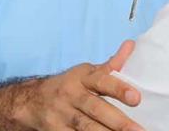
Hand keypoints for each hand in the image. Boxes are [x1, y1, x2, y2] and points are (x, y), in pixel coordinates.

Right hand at [15, 40, 142, 129]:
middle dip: (118, 122)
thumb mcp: (86, 72)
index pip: (102, 81)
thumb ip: (111, 65)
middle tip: (138, 130)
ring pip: (86, 127)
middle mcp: (72, 96)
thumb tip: (131, 45)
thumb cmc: (68, 86)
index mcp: (82, 78)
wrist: (29, 101)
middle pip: (96, 109)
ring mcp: (62, 115)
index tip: (136, 98)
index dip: (119, 89)